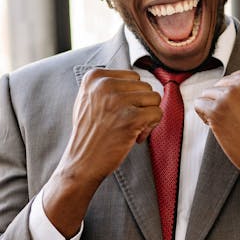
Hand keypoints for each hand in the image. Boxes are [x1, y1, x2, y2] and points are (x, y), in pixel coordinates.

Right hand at [44, 68, 162, 235]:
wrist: (82, 162)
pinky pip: (157, 113)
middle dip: (141, 106)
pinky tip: (135, 137)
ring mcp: (118, 100)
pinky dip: (150, 127)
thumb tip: (137, 80)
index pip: (133, 77)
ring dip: (147, 116)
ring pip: (154, 99)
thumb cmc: (89, 133)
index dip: (132, 96)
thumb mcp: (89, 100)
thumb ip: (109, 85)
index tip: (121, 112)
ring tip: (131, 129)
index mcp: (94, 77)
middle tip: (128, 123)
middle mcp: (105, 84)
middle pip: (145, 86)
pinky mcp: (131, 118)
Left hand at [194, 57, 239, 233]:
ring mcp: (228, 95)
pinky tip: (219, 129)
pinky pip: (198, 106)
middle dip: (224, 103)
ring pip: (207, 95)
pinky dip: (205, 118)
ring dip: (214, 111)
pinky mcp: (216, 111)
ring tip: (230, 126)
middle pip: (219, 86)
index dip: (236, 98)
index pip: (232, 79)